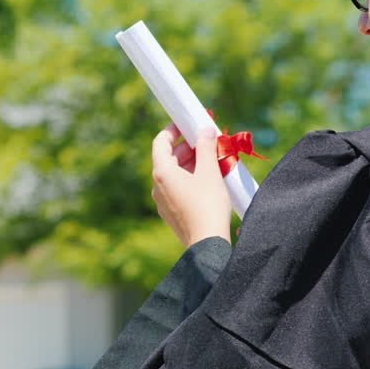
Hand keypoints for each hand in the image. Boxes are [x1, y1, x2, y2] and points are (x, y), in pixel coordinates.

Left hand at [151, 123, 231, 246]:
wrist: (208, 244)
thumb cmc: (208, 205)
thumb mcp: (209, 172)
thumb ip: (206, 147)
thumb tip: (205, 130)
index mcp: (162, 173)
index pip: (160, 142)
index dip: (173, 130)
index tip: (187, 124)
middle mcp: (157, 186)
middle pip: (168, 158)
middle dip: (187, 147)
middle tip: (206, 141)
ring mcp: (163, 201)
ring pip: (174, 174)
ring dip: (191, 163)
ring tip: (212, 159)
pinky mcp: (171, 212)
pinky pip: (177, 188)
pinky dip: (190, 178)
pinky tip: (208, 179)